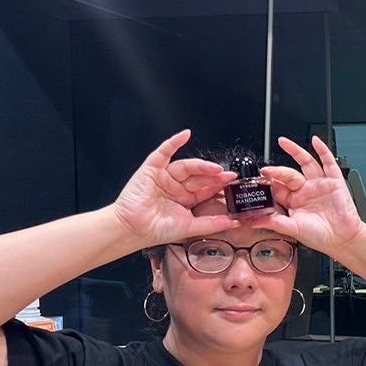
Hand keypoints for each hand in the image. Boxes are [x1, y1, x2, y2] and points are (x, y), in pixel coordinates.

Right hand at [111, 130, 237, 245]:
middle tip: (229, 175)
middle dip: (214, 176)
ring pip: (187, 166)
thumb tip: (234, 222)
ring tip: (215, 168)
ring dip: (201, 165)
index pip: (207, 188)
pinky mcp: (151, 169)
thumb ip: (211, 223)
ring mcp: (165, 176)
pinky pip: (163, 152)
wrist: (132, 230)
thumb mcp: (189, 227)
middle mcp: (177, 186)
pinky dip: (173, 143)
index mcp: (186, 198)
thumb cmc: (156, 230)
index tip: (233, 183)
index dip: (219, 185)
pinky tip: (184, 135)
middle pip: (199, 177)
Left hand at [257, 136, 363, 254]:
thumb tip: (254, 221)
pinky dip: (323, 151)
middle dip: (276, 171)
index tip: (257, 181)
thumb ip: (275, 223)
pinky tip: (316, 142)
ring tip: (283, 142)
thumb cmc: (321, 236)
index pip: (277, 188)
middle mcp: (305, 190)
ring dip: (295, 151)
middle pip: (288, 174)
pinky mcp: (334, 182)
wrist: (343, 239)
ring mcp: (319, 184)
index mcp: (294, 201)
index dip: (267, 183)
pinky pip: (328, 163)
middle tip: (266, 170)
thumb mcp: (293, 229)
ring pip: (305, 163)